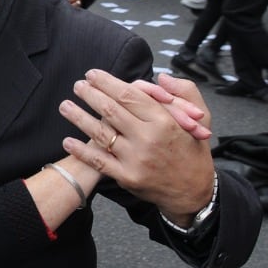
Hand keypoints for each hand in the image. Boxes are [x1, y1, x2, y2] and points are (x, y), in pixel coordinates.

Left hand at [58, 70, 215, 221]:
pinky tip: (68, 141)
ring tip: (65, 106)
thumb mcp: (201, 117)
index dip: (107, 82)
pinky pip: (99, 161)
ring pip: (101, 133)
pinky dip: (82, 150)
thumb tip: (160, 78)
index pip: (129, 95)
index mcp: (165, 121)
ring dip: (79, 118)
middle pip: (111, 110)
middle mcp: (148, 139)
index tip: (93, 75)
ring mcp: (136, 159)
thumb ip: (184, 92)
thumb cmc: (194, 151)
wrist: (193, 192)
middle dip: (90, 95)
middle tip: (77, 85)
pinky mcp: (127, 177)